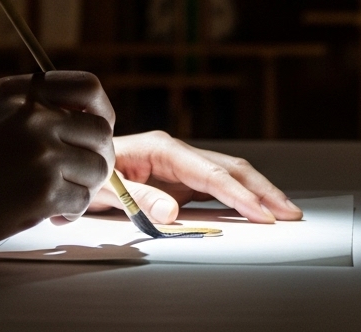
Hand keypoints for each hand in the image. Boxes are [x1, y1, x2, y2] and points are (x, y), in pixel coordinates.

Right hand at [0, 72, 114, 263]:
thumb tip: (73, 122)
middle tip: (79, 177)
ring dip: (84, 187)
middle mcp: (35, 116)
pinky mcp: (43, 190)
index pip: (87, 87)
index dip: (101, 111)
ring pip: (97, 168)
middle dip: (97, 157)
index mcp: (20, 92)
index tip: (94, 132)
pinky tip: (51, 215)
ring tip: (60, 198)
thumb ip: (26, 110)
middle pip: (101, 133)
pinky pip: (81, 200)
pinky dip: (71, 211)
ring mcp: (41, 152)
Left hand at [88, 131, 302, 225]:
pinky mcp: (180, 179)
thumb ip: (137, 199)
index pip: (209, 172)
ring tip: (284, 210)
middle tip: (288, 211)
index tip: (260, 211)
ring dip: (257, 192)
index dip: (237, 193)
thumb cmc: (86, 174)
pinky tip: (257, 210)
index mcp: (161, 148)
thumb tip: (173, 212)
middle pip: (229, 167)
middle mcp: (176, 152)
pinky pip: (217, 187)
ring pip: (228, 174)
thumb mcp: (102, 189)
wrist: (72, 165)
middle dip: (261, 189)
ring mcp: (181, 164)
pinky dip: (240, 197)